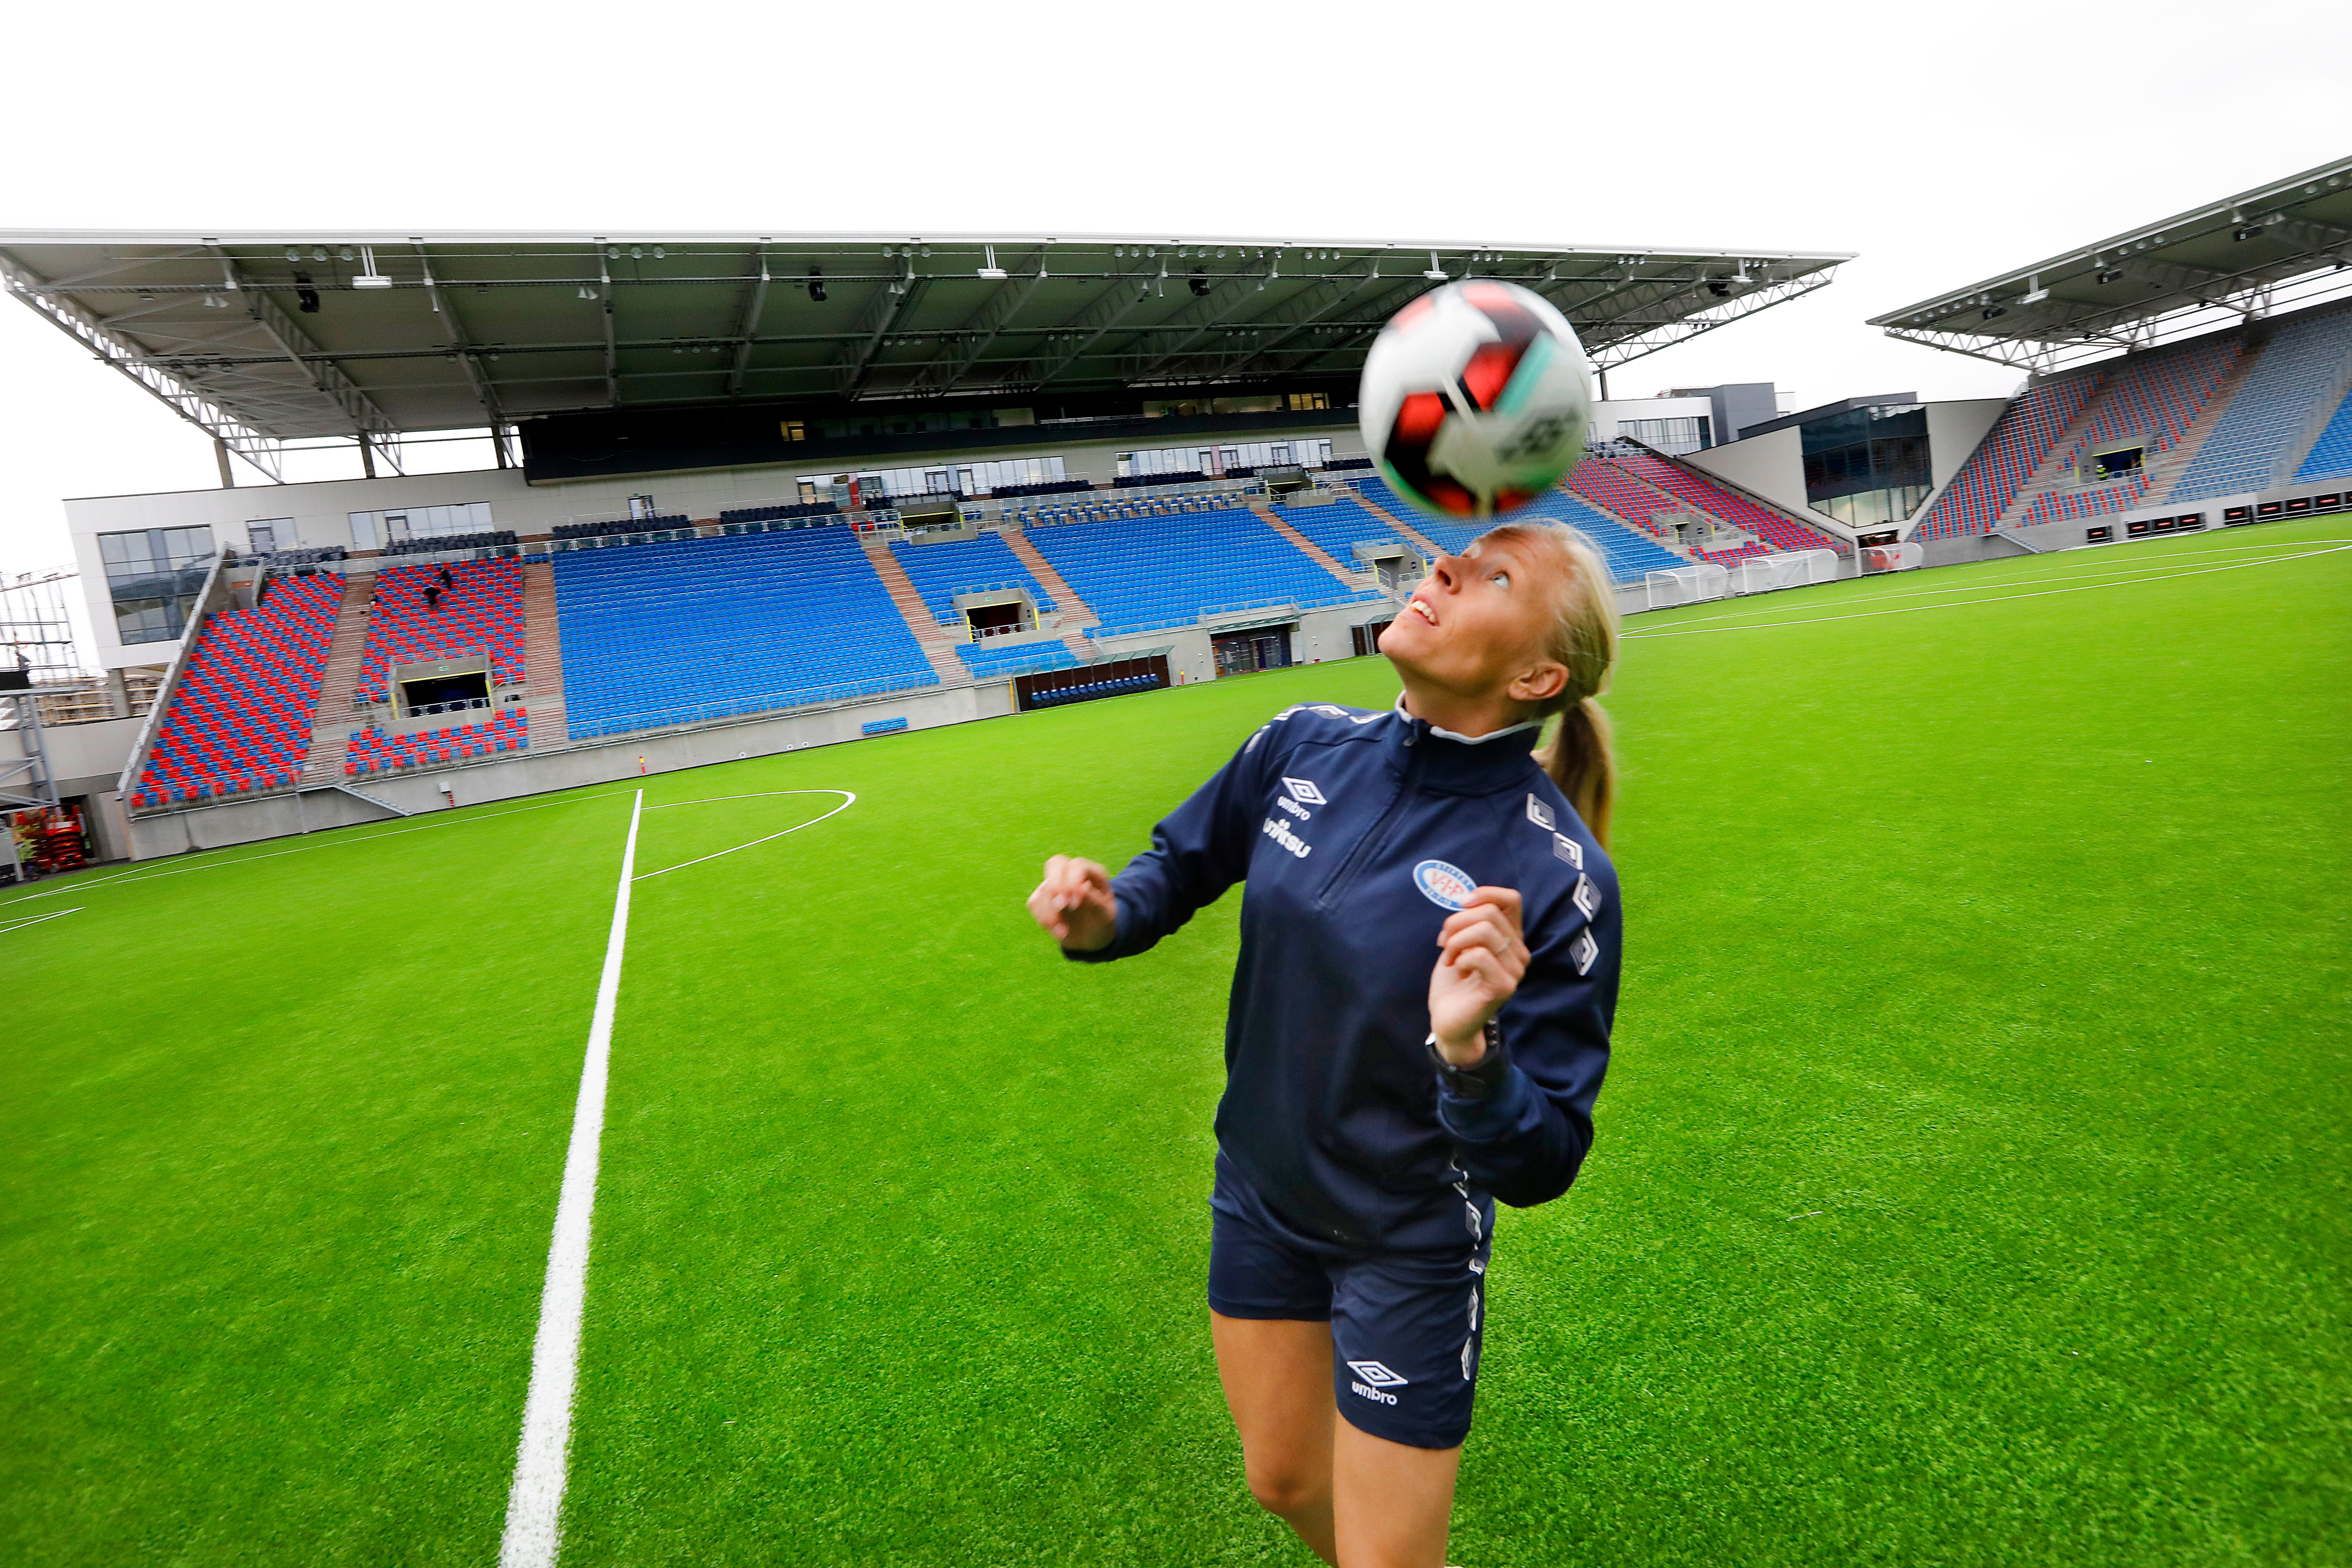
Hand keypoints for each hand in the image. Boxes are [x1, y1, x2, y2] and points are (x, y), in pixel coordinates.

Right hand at [1027, 855, 1117, 951]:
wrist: (1092, 937)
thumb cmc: (1102, 922)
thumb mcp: (1105, 915)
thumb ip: (1095, 901)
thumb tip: (1082, 888)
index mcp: (1092, 873)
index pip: (1077, 866)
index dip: (1073, 882)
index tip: (1075, 904)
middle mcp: (1072, 874)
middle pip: (1055, 863)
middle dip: (1055, 885)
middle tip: (1060, 906)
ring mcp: (1055, 884)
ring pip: (1043, 888)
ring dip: (1050, 912)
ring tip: (1063, 932)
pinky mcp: (1042, 898)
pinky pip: (1034, 902)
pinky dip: (1043, 918)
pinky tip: (1058, 932)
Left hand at [1430, 887, 1526, 1064]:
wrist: (1448, 1019)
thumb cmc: (1454, 980)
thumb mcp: (1460, 942)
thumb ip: (1470, 921)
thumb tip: (1466, 899)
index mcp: (1511, 937)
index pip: (1512, 900)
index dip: (1485, 893)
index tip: (1460, 904)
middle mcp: (1519, 953)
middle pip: (1490, 913)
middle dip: (1457, 922)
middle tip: (1444, 942)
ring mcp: (1515, 971)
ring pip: (1485, 931)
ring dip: (1456, 941)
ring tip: (1450, 957)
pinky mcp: (1504, 987)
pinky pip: (1480, 955)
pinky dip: (1460, 958)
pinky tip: (1457, 970)